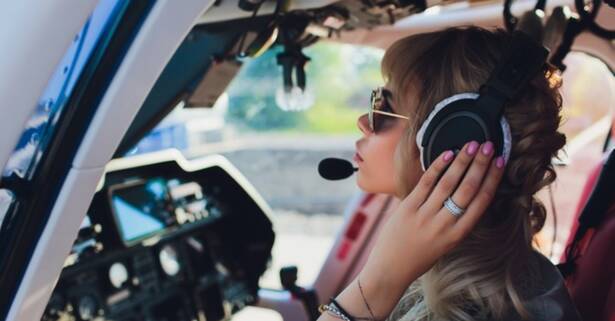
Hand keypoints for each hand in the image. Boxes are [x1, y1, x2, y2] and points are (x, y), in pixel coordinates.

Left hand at [354, 141, 504, 318]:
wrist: (390, 269)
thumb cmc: (419, 257)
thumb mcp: (446, 244)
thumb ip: (456, 222)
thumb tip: (465, 193)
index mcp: (458, 235)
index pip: (481, 202)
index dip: (492, 179)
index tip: (500, 163)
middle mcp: (444, 225)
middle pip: (468, 189)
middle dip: (481, 165)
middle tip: (489, 146)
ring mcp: (425, 215)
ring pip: (448, 182)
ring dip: (462, 160)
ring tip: (472, 145)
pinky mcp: (408, 208)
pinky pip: (426, 182)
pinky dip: (438, 166)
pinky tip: (448, 153)